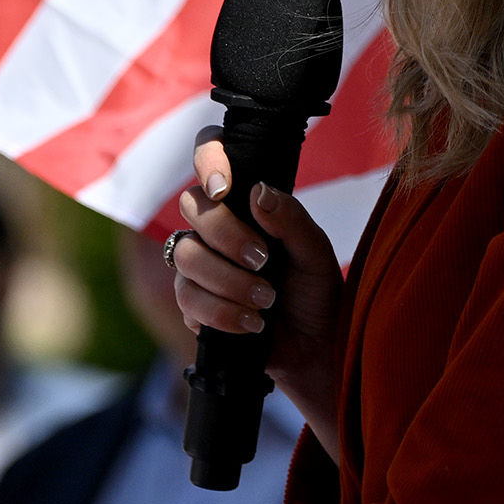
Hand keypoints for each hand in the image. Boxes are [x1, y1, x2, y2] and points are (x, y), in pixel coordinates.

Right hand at [177, 138, 347, 456]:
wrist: (314, 346)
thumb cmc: (318, 291)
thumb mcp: (316, 252)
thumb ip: (291, 219)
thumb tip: (258, 191)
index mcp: (248, 203)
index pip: (212, 157)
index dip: (208, 161)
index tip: (224, 189)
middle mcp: (218, 228)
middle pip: (192, 208)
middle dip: (226, 236)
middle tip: (264, 261)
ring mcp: (201, 265)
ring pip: (186, 256)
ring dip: (228, 282)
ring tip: (267, 302)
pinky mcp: (193, 303)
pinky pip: (187, 299)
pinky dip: (222, 313)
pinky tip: (252, 324)